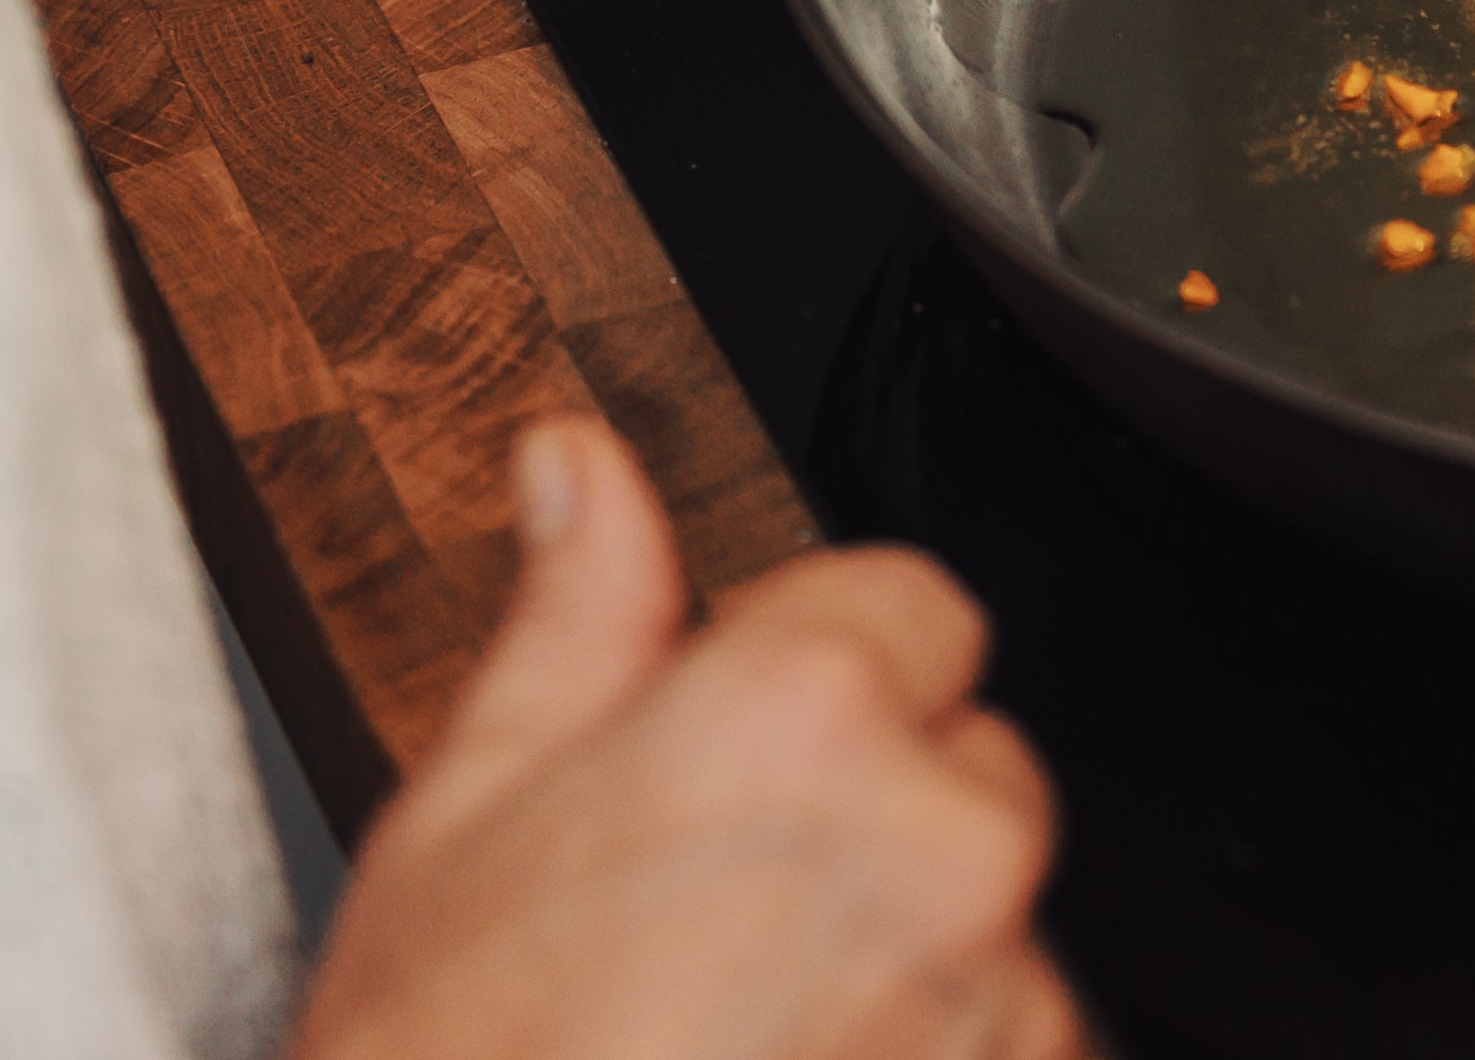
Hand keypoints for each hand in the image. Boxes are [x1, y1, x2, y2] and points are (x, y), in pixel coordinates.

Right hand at [290, 417, 1076, 1059]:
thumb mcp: (464, 817)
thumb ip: (574, 618)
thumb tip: (583, 473)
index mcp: (800, 717)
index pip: (913, 605)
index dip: (819, 682)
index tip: (746, 766)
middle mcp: (933, 844)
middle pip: (971, 773)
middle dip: (874, 832)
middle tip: (716, 934)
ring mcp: (995, 1000)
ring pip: (995, 938)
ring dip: (908, 979)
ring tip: (738, 1049)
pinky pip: (1011, 1056)